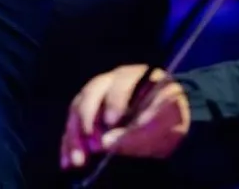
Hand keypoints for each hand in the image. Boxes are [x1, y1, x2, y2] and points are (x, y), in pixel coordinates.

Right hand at [60, 64, 189, 169]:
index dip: (114, 102)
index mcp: (133, 77)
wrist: (168, 125)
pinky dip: (68, 143)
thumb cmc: (170, 119)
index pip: (120, 85)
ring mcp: (95, 98)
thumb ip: (139, 133)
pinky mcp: (86, 115)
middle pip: (90, 95)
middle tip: (91, 146)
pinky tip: (67, 161)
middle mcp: (108, 82)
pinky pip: (72, 126)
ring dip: (74, 136)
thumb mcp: (164, 126)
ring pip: (76, 110)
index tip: (111, 122)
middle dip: (87, 121)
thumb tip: (105, 143)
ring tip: (78, 160)